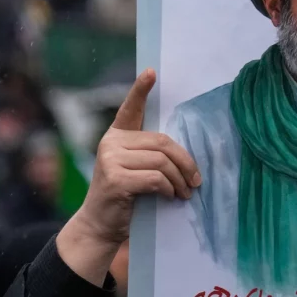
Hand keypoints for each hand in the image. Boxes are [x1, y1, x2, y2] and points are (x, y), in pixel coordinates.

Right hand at [56, 69, 200, 285]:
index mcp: (117, 135)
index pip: (130, 108)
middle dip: (185, 162)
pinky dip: (170, 189)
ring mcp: (110, 159)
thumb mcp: (136, 169)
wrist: (101, 225)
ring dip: (180, 179)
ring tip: (185, 192)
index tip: (151, 72)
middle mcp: (111, 142)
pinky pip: (156, 178)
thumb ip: (151, 154)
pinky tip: (171, 197)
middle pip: (162, 142)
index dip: (141, 89)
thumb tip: (185, 154)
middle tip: (196, 180)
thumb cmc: (126, 195)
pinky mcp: (115, 178)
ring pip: (162, 161)